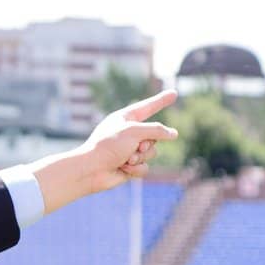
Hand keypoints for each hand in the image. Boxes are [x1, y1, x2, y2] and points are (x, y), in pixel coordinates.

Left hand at [29, 89, 178, 214]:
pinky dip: (136, 169)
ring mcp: (130, 149)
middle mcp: (129, 133)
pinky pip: (145, 167)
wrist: (91, 171)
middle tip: (134, 147)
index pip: (148, 107)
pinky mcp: (129, 166)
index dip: (161, 101)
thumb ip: (156, 130)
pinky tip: (123, 169)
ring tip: (126, 159)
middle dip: (147, 144)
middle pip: (155, 135)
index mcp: (126, 118)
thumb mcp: (134, 132)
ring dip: (141, 157)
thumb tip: (173, 134)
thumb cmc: (108, 146)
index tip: (174, 94)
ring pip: (152, 152)